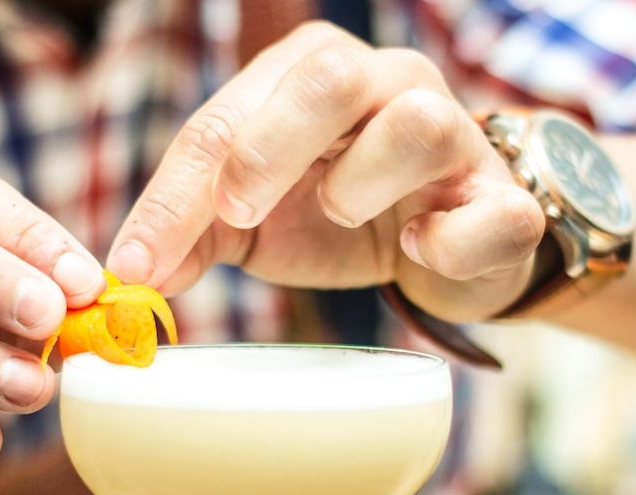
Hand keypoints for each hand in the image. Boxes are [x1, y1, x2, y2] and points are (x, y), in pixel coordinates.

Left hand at [107, 22, 543, 322]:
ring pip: (416, 126)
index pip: (224, 121)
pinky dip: (450, 239)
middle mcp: (385, 85)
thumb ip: (196, 232)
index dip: (172, 196)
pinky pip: (493, 211)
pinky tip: (421, 246)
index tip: (134, 267)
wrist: (441, 242)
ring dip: (362, 184)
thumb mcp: (254, 221)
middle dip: (267, 150)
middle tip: (238, 214)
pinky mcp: (501, 196)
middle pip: (326, 78)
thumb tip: (135, 275)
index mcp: (306, 81)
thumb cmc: (340, 217)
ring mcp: (454, 134)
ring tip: (345, 217)